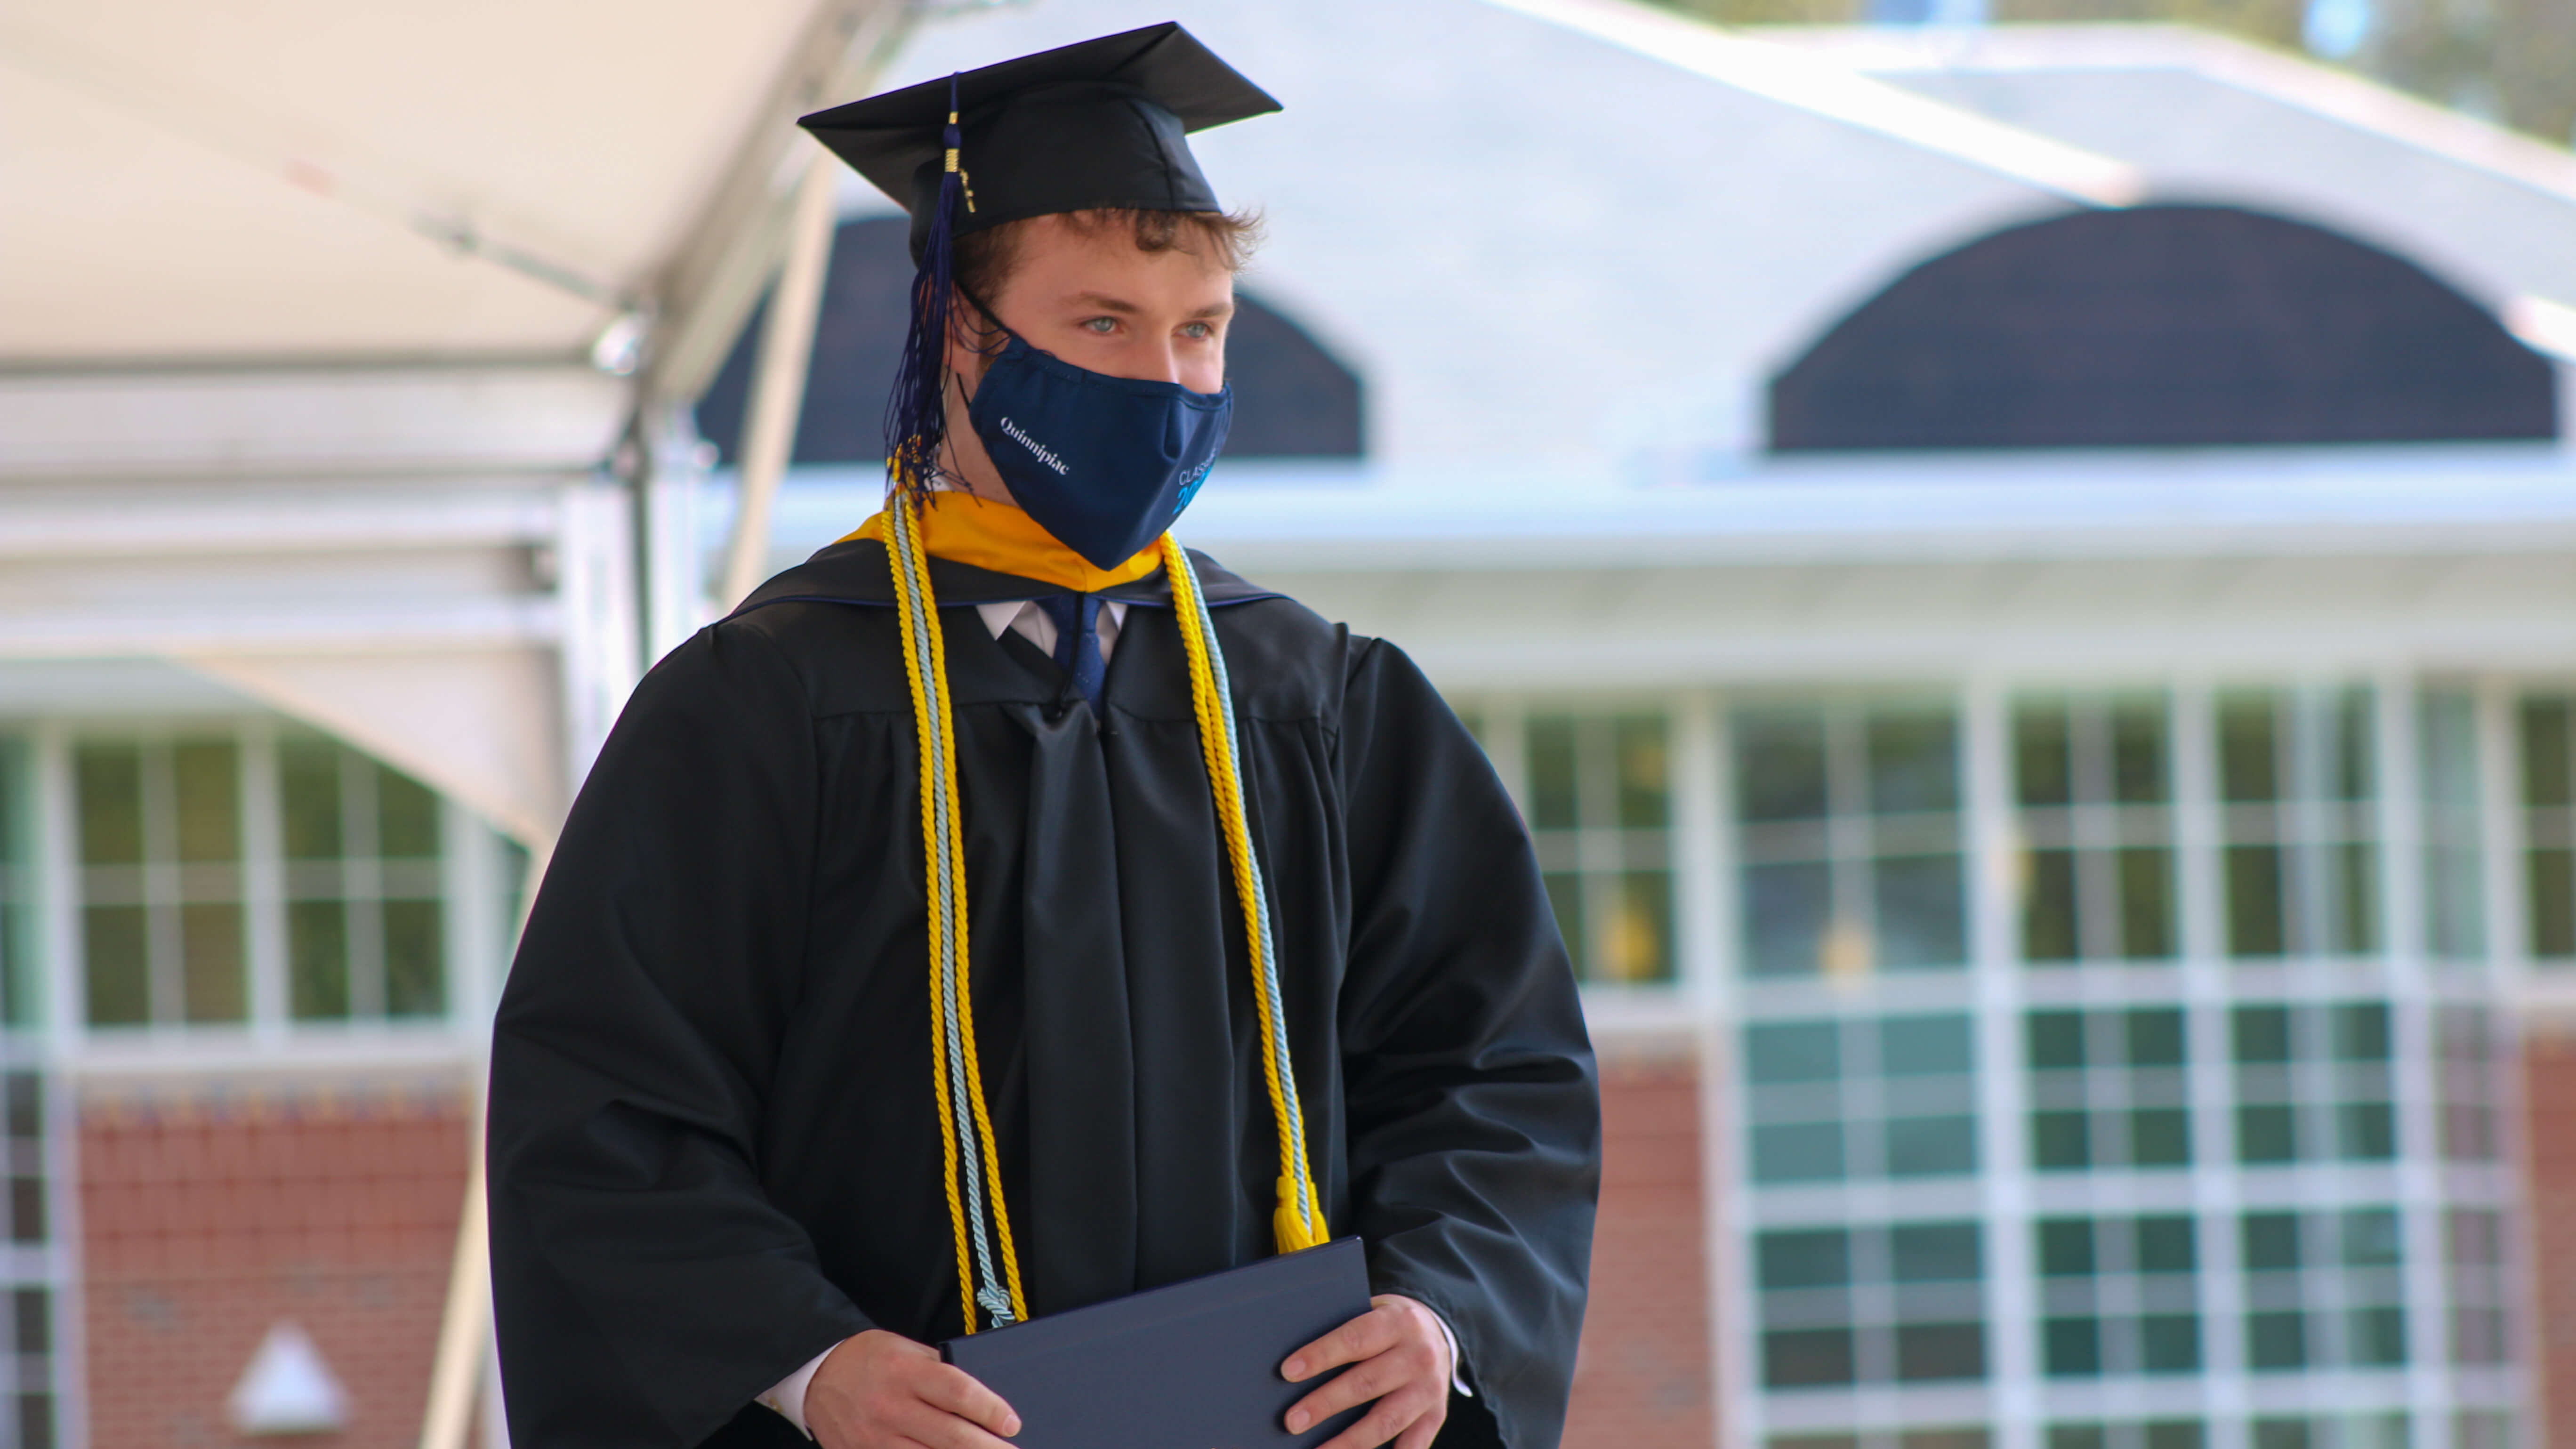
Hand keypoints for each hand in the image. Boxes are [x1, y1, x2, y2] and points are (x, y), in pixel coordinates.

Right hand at [805, 1329, 1019, 1448]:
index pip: (958, 1392)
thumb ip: (940, 1369)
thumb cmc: (868, 1358)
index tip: (1011, 1423)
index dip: (990, 1410)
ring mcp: (876, 1438)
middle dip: (988, 1448)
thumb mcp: (905, 1349)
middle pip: (951, 1435)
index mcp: (906, 1372)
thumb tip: (980, 1395)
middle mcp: (892, 1407)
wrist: (816, 1375)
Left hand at [1279, 1294, 1452, 1448]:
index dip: (1321, 1356)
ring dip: (1348, 1442)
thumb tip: (1295, 1369)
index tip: (1288, 1372)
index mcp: (1399, 1321)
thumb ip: (1346, 1333)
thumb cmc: (1388, 1325)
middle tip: (1292, 1421)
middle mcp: (1419, 1355)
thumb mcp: (1374, 1313)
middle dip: (1325, 1404)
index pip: (1355, 1339)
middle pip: (1366, 1383)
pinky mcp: (1436, 1415)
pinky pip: (1413, 1445)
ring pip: (1385, 1421)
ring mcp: (1429, 1389)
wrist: (1439, 1331)